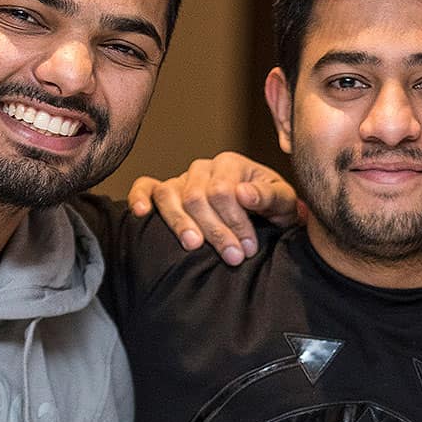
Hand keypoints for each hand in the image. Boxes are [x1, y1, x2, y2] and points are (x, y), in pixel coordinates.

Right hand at [125, 152, 299, 264]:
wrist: (264, 215)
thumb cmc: (271, 208)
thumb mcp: (282, 201)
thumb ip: (268, 196)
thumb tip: (244, 194)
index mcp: (230, 164)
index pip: (223, 192)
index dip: (235, 222)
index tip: (248, 248)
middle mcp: (203, 168)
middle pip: (197, 198)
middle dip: (215, 231)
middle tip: (232, 257)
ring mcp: (181, 179)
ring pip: (170, 196)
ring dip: (180, 223)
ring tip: (194, 246)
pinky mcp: (164, 191)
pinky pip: (145, 187)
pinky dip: (139, 197)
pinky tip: (141, 213)